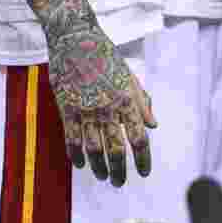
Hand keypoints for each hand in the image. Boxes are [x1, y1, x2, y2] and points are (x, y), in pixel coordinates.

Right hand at [47, 23, 157, 186]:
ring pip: (94, 149)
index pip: (139, 138)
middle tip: (120, 182)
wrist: (77, 40)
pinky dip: (77, 156)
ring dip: (100, 167)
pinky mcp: (67, 108)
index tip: (144, 173)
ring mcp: (86, 109)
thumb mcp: (129, 77)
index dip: (143, 159)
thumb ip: (142, 103)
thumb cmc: (106, 57)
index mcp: (127, 99)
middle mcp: (108, 107)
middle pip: (117, 149)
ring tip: (104, 176)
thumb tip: (153, 125)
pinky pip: (72, 140)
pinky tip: (82, 164)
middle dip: (120, 171)